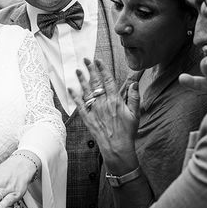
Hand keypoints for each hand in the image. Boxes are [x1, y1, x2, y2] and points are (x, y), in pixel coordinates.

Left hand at [69, 58, 139, 172]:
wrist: (117, 148)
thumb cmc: (128, 132)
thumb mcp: (135, 114)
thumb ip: (134, 97)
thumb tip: (134, 83)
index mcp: (115, 101)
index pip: (108, 80)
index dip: (103, 69)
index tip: (98, 60)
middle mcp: (103, 103)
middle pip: (96, 83)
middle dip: (91, 70)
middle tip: (86, 60)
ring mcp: (94, 110)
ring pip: (86, 91)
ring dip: (82, 80)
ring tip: (78, 70)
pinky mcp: (88, 118)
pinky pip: (80, 105)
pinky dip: (75, 96)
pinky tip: (71, 89)